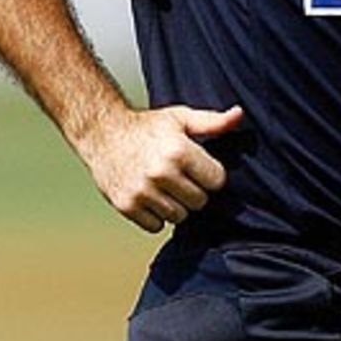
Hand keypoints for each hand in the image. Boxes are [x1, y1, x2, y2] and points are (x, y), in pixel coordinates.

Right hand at [81, 103, 243, 232]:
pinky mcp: (127, 206)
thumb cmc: (147, 126)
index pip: (217, 181)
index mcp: (178, 151)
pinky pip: (156, 226)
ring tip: (163, 187)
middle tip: (178, 177)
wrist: (102, 133)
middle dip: (193, 191)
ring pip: (179, 217)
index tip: (197, 167)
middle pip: (199, 202)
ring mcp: (142, 192)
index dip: (209, 174)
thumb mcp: (180, 118)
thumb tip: (239, 115)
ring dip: (175, 205)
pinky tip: (149, 197)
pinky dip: (155, 217)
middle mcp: (161, 173)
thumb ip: (212, 122)